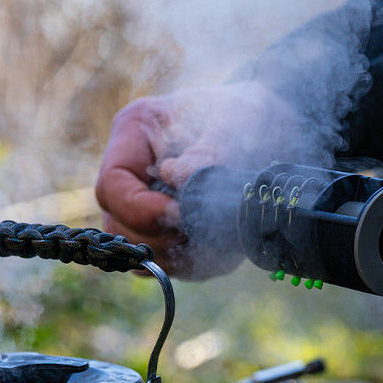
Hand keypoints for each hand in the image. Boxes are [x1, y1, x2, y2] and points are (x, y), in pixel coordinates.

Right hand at [95, 81, 288, 275]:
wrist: (271, 135)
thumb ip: (207, 148)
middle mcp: (129, 174)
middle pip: (118, 227)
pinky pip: (165, 265)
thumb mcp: (236, 120)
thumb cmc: (249, 117)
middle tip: (204, 230)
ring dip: (180, 255)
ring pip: (140, 252)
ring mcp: (141, 208)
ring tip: (220, 236)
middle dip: (160, 239)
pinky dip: (193, 264)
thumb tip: (172, 176)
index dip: (142, 210)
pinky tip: (222, 244)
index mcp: (133, 133)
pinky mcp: (162, 234)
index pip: (111, 186)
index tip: (181, 213)